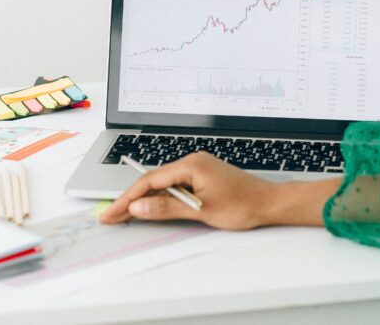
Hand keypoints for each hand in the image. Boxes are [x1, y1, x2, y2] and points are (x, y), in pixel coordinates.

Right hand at [98, 151, 276, 229]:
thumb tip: (138, 208)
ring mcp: (198, 169)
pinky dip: (161, 198)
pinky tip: (151, 208)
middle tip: (111, 215)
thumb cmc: (242, 205)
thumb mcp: (200, 211)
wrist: (268, 203)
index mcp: (191, 165)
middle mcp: (192, 162)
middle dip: (131, 199)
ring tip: (124, 214)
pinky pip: (175, 186)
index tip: (111, 212)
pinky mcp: (202, 176)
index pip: (149, 181)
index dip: (127, 198)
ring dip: (145, 200)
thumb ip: (166, 208)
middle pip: (153, 181)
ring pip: (163, 184)